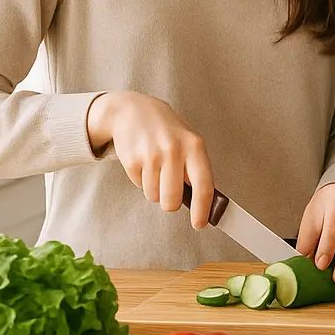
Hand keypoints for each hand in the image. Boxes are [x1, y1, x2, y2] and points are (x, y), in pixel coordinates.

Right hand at [86, 91, 216, 227]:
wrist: (133, 111)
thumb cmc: (168, 132)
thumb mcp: (189, 143)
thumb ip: (195, 170)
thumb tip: (203, 204)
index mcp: (195, 146)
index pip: (204, 185)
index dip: (203, 209)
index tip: (200, 224)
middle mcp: (174, 150)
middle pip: (173, 200)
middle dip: (171, 203)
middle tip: (170, 193)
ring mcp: (151, 155)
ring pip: (154, 196)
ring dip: (155, 189)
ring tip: (156, 167)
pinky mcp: (131, 160)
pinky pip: (139, 186)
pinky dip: (141, 180)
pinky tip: (143, 162)